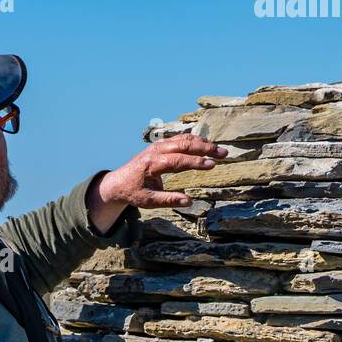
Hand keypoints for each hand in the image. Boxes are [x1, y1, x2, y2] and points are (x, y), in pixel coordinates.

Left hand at [87, 134, 227, 230]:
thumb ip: (168, 200)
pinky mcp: (161, 145)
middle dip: (206, 148)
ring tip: (219, 150)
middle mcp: (155, 151)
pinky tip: (207, 145)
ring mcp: (158, 145)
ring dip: (203, 143)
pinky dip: (195, 141)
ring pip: (184, 139)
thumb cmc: (133, 192)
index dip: (196, 162)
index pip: (178, 160)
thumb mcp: (148, 201)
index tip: (212, 164)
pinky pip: (180, 139)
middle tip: (224, 153)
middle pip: (184, 145)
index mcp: (151, 164)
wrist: (118, 182)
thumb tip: (188, 201)